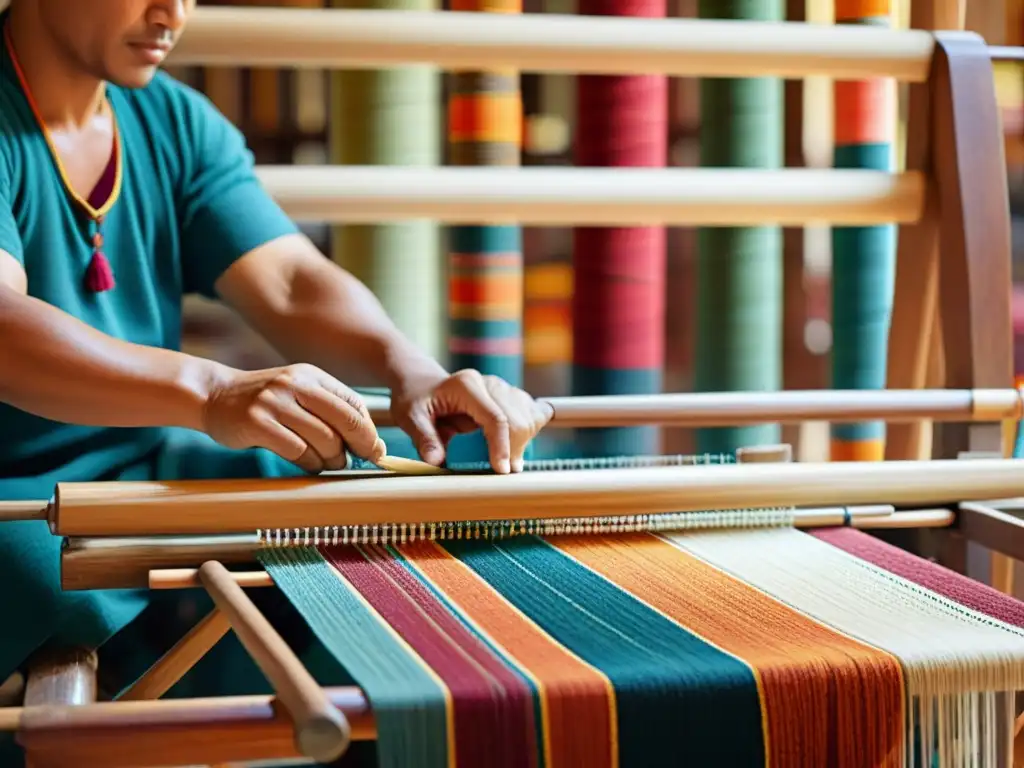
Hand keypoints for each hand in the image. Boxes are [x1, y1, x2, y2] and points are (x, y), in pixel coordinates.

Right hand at [202, 363, 385, 472]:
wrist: (214, 395)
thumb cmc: (264, 401)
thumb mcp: (298, 393)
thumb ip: (329, 410)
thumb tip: (371, 442)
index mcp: (311, 375)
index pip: (353, 403)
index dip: (368, 431)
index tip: (373, 450)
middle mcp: (295, 384)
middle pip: (345, 420)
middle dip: (359, 446)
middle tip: (357, 461)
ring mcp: (275, 402)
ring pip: (324, 439)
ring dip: (332, 459)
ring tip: (328, 463)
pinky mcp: (257, 422)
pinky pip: (298, 451)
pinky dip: (309, 463)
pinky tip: (308, 464)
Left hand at [390, 369, 553, 473]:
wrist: (421, 383)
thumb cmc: (414, 399)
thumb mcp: (409, 417)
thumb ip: (424, 438)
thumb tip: (437, 461)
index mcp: (466, 385)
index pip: (495, 417)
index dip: (501, 445)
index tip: (501, 470)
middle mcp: (489, 383)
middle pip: (517, 419)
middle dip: (514, 448)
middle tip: (503, 471)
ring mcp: (501, 388)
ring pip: (528, 416)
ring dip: (523, 441)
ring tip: (508, 461)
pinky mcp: (507, 396)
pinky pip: (531, 413)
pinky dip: (529, 431)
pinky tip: (517, 445)